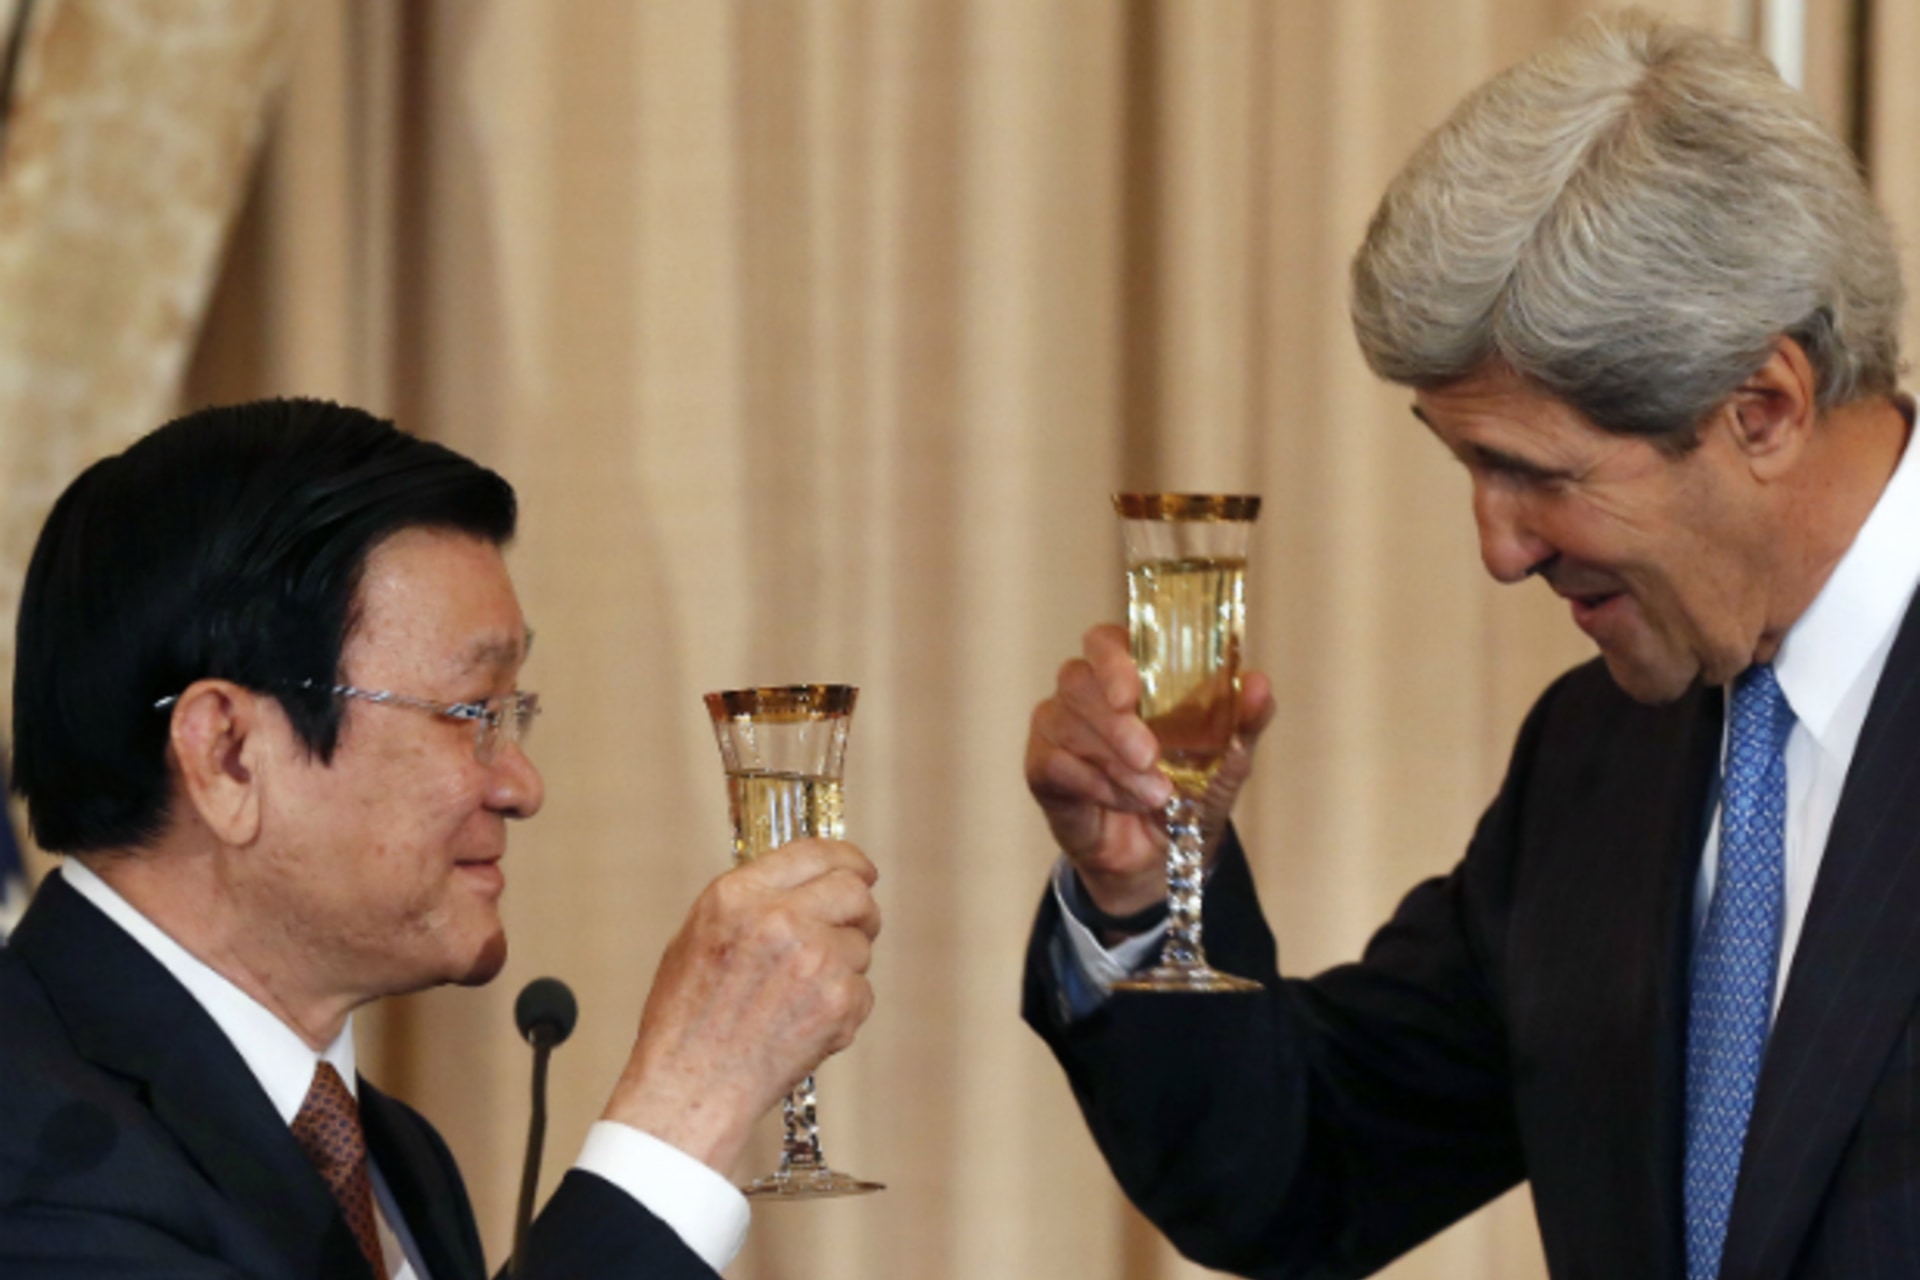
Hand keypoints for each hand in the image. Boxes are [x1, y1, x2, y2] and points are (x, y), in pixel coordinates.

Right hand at [602, 839, 880, 1173]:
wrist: (690, 1088)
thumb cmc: (685, 1023)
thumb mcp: (695, 938)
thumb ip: (748, 903)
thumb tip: (800, 884)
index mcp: (738, 896)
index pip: (814, 852)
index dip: (845, 859)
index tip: (860, 869)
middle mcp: (779, 919)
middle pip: (854, 890)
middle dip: (861, 908)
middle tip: (856, 926)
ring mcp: (814, 959)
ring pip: (860, 945)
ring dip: (843, 967)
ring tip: (800, 998)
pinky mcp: (837, 1001)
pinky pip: (862, 992)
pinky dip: (843, 1009)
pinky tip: (804, 1026)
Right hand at [1025, 623, 1273, 918]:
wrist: (1160, 856)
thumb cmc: (1189, 791)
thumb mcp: (1228, 759)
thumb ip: (1243, 721)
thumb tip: (1258, 684)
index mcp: (1130, 672)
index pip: (1105, 641)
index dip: (1113, 660)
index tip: (1131, 693)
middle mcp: (1085, 691)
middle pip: (1077, 680)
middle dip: (1115, 722)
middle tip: (1149, 757)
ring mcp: (1057, 726)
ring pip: (1066, 723)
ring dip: (1113, 763)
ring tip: (1153, 795)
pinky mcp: (1042, 766)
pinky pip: (1054, 763)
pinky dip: (1095, 786)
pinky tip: (1122, 802)